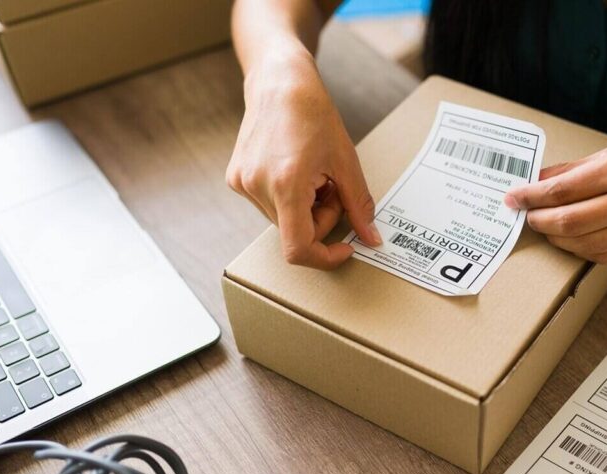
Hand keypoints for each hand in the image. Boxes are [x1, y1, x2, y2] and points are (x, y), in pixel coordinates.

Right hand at [226, 50, 381, 268]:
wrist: (280, 83)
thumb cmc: (314, 114)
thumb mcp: (346, 162)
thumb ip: (358, 205)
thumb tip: (371, 238)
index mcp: (286, 184)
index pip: (298, 249)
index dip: (324, 257)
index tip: (344, 248)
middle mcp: (257, 187)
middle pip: (295, 233)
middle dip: (321, 218)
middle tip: (332, 187)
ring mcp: (242, 184)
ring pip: (283, 221)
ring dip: (305, 208)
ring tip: (313, 174)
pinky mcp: (235, 179)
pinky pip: (269, 206)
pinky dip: (288, 198)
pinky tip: (295, 170)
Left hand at [504, 126, 606, 262]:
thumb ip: (578, 168)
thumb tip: (539, 179)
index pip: (565, 190)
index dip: (532, 197)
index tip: (514, 197)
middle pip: (572, 221)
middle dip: (540, 221)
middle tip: (526, 215)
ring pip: (588, 245)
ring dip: (558, 240)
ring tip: (546, 227)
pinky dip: (583, 250)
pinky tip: (571, 240)